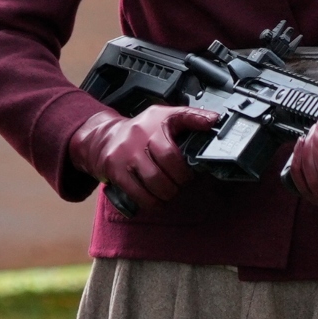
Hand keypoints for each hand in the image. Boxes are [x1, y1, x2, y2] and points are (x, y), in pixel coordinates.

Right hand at [68, 104, 215, 213]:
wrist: (103, 137)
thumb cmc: (140, 129)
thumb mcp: (164, 116)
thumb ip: (189, 117)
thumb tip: (214, 120)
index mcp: (153, 124)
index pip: (172, 152)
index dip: (184, 170)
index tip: (189, 174)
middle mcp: (137, 137)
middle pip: (163, 169)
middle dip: (177, 183)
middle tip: (180, 184)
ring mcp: (124, 155)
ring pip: (152, 183)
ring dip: (166, 194)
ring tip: (169, 192)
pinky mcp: (114, 170)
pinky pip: (136, 193)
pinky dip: (150, 202)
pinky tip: (155, 200)